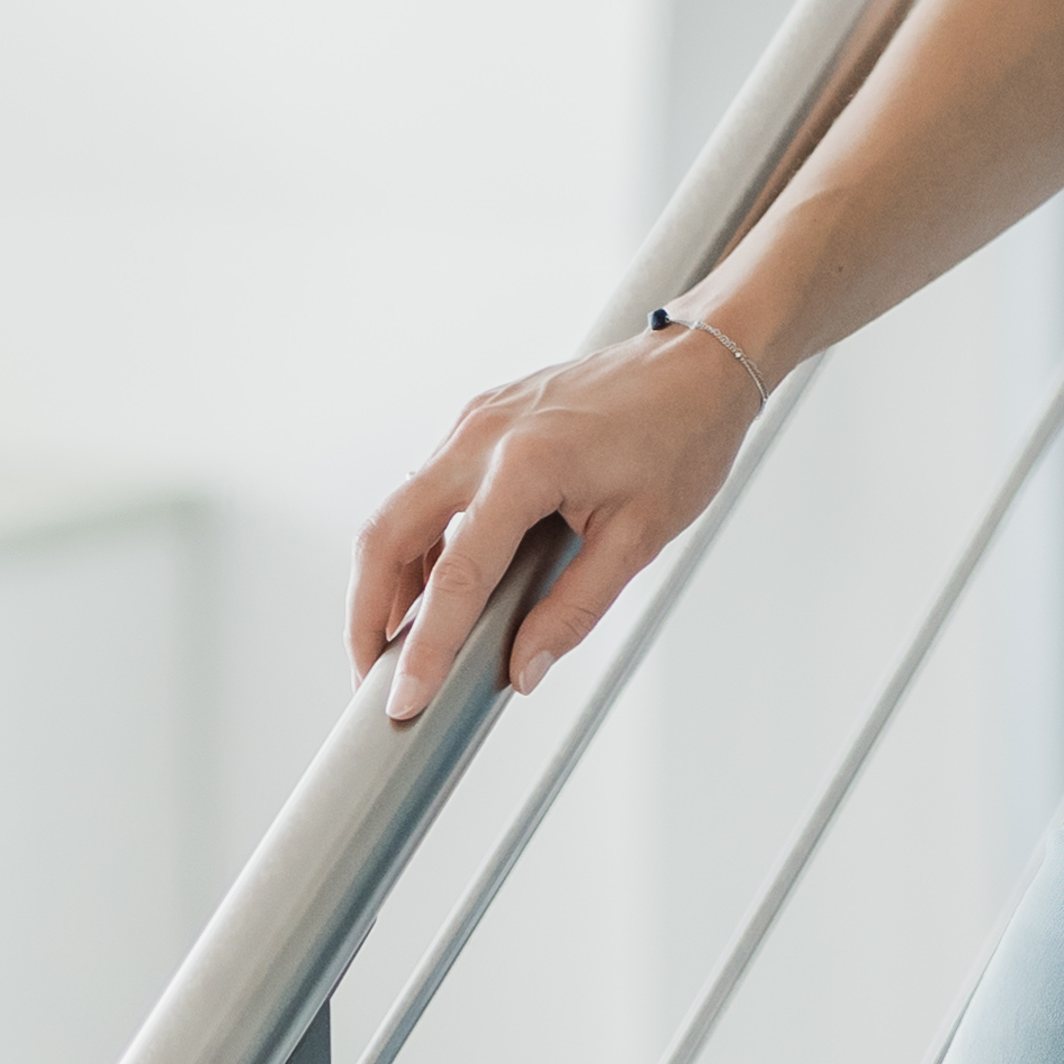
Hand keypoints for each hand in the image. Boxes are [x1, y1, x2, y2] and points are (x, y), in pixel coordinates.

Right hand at [348, 324, 764, 724]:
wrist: (699, 361)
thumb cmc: (682, 437)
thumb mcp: (639, 538)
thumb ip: (575, 608)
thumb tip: (524, 669)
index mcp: (526, 464)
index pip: (456, 575)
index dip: (426, 648)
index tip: (404, 702)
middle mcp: (483, 434)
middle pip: (385, 535)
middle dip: (365, 616)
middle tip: (372, 678)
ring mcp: (475, 420)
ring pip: (398, 509)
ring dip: (385, 580)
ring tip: (399, 645)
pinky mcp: (480, 419)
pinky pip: (428, 487)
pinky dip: (418, 543)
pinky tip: (436, 588)